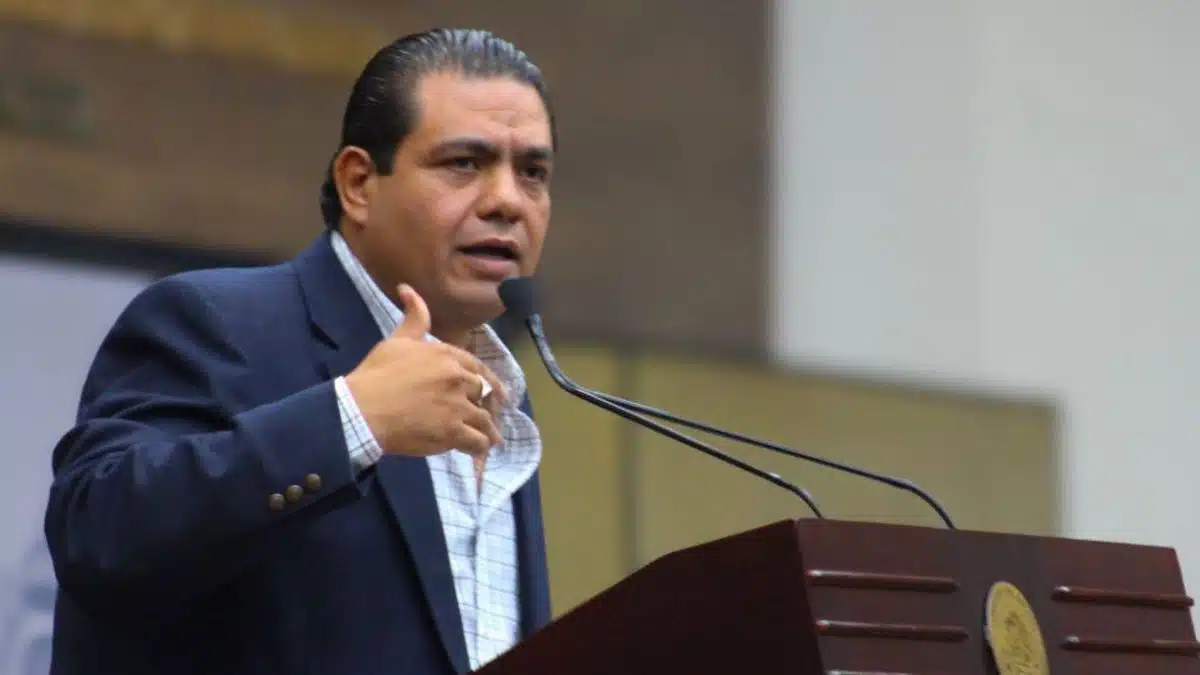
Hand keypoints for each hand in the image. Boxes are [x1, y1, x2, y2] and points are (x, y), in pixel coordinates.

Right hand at [344, 284, 506, 457]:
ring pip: (484, 419)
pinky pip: (477, 441)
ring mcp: (457, 407)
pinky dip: (480, 447)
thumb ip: (413, 317)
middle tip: (491, 418)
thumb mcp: (396, 340)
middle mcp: (458, 379)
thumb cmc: (377, 374)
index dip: (489, 380)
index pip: (478, 367)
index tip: (496, 391)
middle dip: (488, 406)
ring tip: (491, 439)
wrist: (363, 409)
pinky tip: (479, 451)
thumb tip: (409, 288)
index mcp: (447, 356)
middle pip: (483, 393)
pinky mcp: (452, 432)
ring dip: (488, 430)